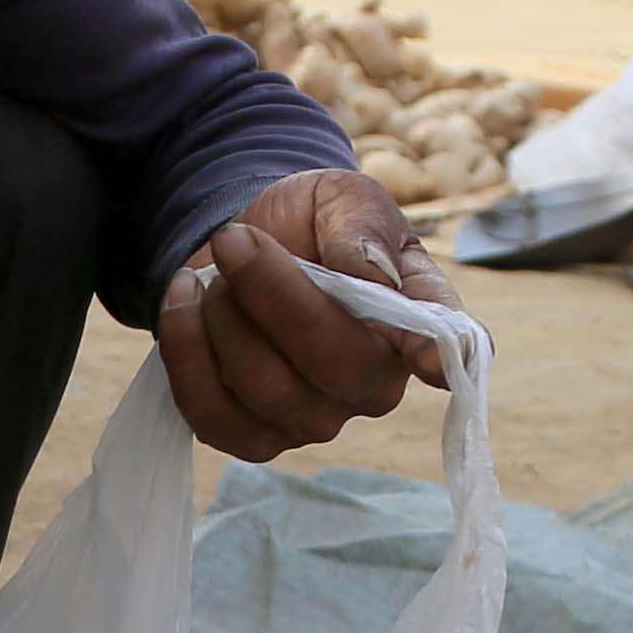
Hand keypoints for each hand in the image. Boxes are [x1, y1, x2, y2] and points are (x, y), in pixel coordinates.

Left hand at [161, 171, 467, 464]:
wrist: (247, 242)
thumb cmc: (315, 223)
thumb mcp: (344, 198)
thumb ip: (363, 229)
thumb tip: (376, 277)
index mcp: (415, 323)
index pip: (448, 350)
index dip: (435, 356)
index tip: (427, 360)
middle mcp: (375, 384)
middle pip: (334, 364)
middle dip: (272, 294)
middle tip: (234, 238)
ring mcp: (315, 419)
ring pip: (266, 391)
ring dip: (221, 319)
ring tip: (210, 272)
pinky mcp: (254, 435)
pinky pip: (214, 418)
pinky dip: (186, 355)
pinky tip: (183, 304)